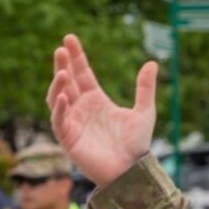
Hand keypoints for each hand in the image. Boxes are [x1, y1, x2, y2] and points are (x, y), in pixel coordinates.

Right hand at [46, 35, 158, 185]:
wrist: (133, 171)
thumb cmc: (136, 145)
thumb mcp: (144, 112)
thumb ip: (145, 88)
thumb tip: (151, 62)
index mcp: (96, 100)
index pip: (82, 73)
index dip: (76, 56)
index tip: (69, 38)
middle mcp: (81, 109)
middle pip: (67, 82)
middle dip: (63, 65)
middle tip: (61, 49)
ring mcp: (73, 123)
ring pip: (57, 98)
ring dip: (58, 84)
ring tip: (63, 71)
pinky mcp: (68, 139)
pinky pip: (58, 121)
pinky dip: (59, 108)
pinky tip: (64, 96)